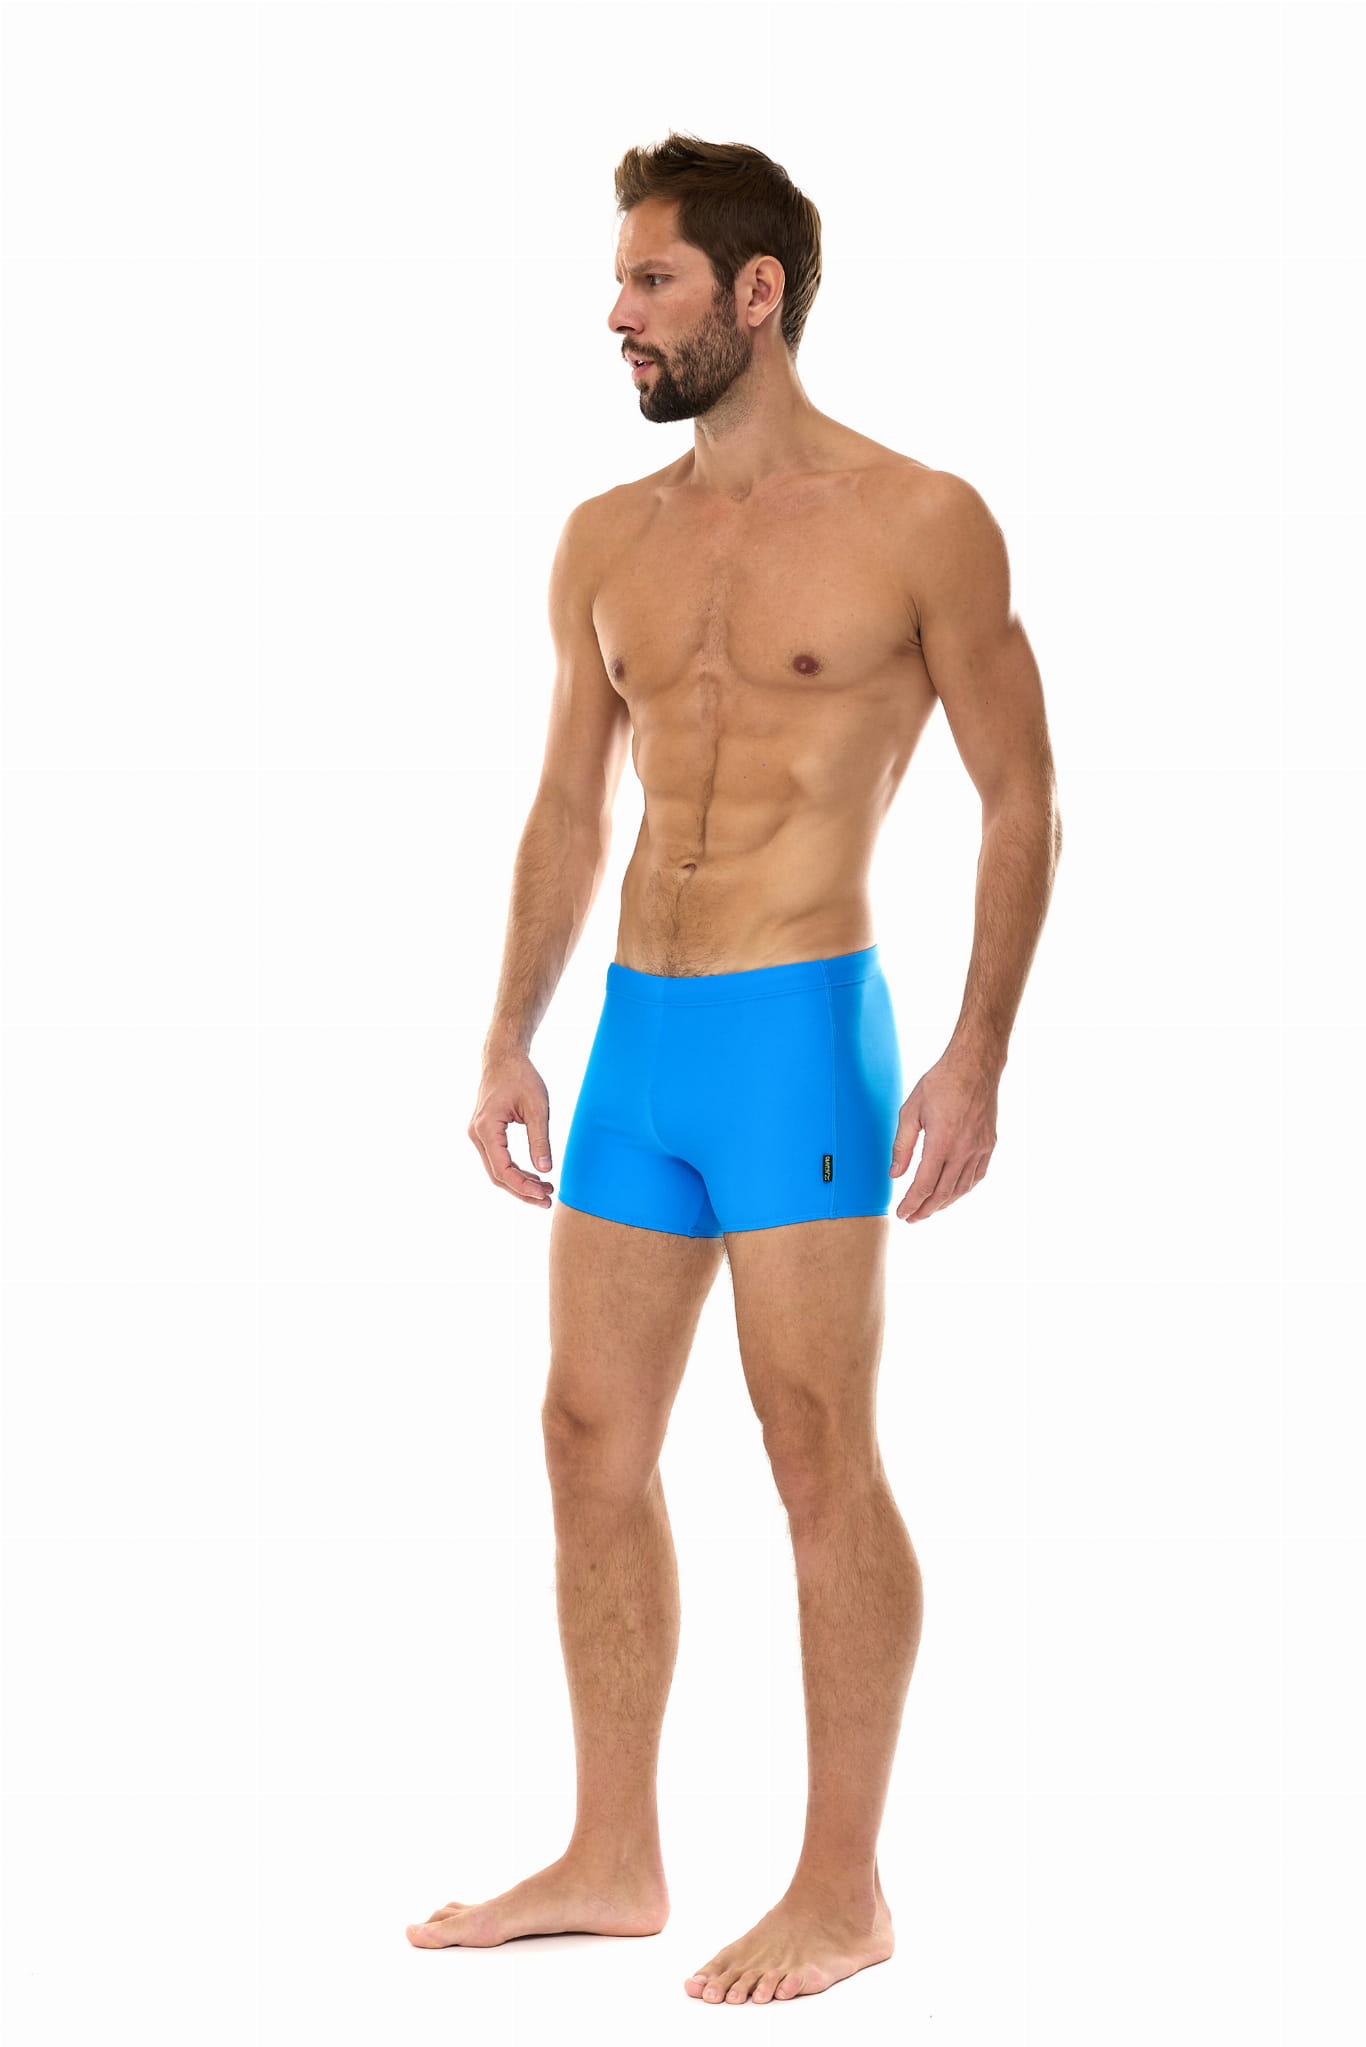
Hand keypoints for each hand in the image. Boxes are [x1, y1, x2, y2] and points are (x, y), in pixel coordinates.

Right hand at [469, 1054, 554, 1207]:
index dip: (523, 1186)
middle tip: (547, 1201)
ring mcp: (478, 1135)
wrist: (504, 1058)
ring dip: (520, 1183)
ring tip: (546, 1190)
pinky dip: (515, 1171)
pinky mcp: (485, 1133)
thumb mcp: (537, 1107)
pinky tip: (535, 1176)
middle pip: (497, 1175)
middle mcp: (477, 1134)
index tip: (544, 1195)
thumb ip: (540, 1139)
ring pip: (496, 1170)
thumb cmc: (521, 1077)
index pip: (502, 1169)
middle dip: (522, 1191)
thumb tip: (545, 1170)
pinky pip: (497, 1159)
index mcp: (486, 1128)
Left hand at [889, 1051, 999, 1222]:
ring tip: (928, 1209)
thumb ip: (902, 1146)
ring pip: (961, 1188)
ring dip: (944, 1204)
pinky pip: (976, 1176)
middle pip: (943, 1193)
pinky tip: (953, 1193)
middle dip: (925, 1210)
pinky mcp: (989, 1145)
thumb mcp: (910, 1111)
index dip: (912, 1203)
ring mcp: (979, 1149)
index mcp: (941, 1142)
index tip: (902, 1214)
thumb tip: (894, 1174)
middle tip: (912, 1219)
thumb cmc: (941, 1083)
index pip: (924, 1185)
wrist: (975, 1066)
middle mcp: (963, 1150)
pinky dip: (963, 1189)